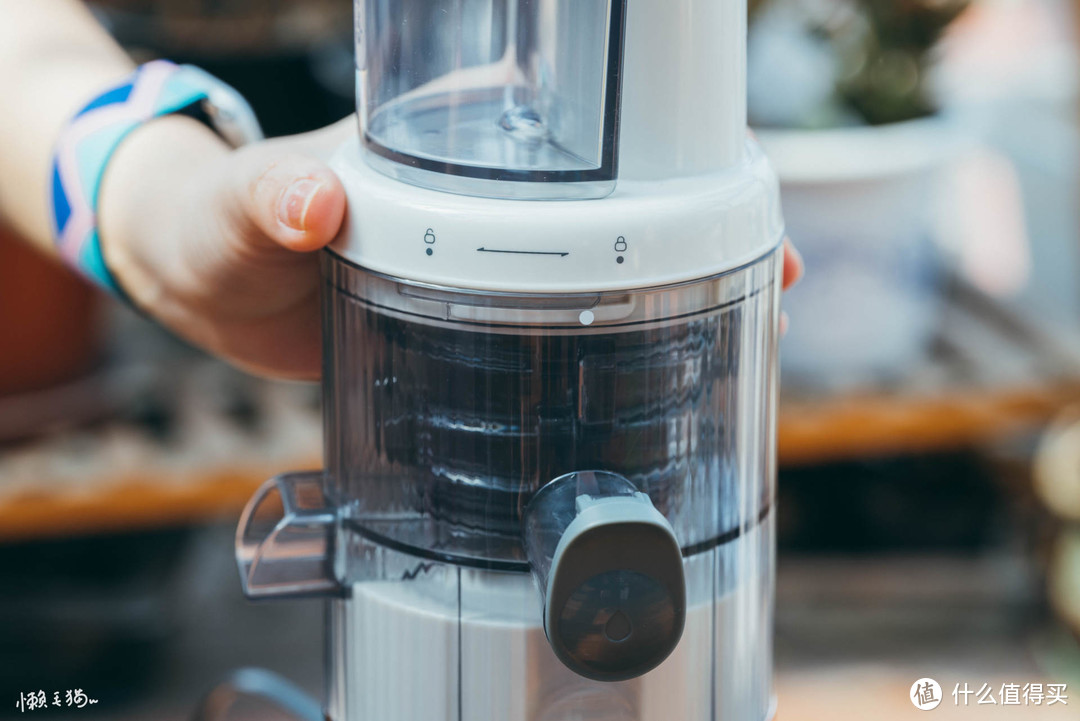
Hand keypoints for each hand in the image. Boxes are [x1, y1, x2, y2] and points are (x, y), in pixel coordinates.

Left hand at [100, 115, 804, 380]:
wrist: (202, 282)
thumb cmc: (220, 221)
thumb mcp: (243, 208)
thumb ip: (270, 200)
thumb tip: (312, 203)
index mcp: (450, 145)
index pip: (582, 127)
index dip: (668, 149)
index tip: (737, 180)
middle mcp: (483, 200)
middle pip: (623, 208)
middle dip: (702, 239)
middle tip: (766, 285)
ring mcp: (483, 265)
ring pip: (601, 276)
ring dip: (666, 306)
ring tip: (732, 351)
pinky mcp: (469, 324)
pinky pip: (553, 335)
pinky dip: (599, 359)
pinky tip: (637, 396)